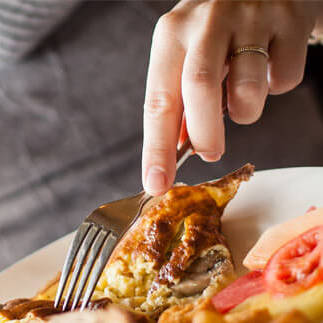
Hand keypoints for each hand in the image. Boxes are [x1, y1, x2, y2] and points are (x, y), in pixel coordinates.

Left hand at [142, 0, 322, 194]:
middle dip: (205, 134)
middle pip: (199, 89)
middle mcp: (206, 22)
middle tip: (210, 152)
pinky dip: (277, 86)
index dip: (156, 148)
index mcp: (172, 35)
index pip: (158, 100)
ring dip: (245, 111)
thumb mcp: (187, 53)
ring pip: (247, 88)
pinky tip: (270, 65)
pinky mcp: (290, 19)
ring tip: (243, 100)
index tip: (156, 183)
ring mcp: (251, 17)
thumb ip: (180, 98)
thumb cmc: (218, 27)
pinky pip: (285, 77)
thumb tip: (176, 151)